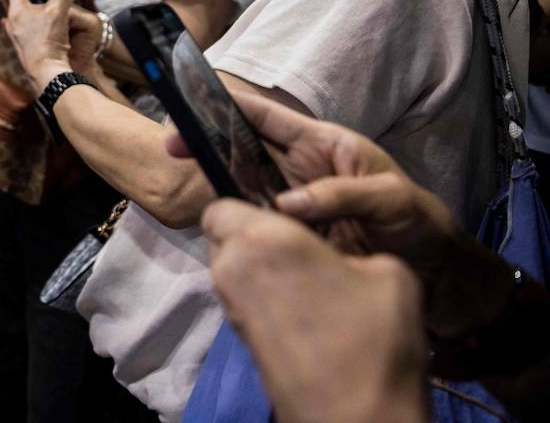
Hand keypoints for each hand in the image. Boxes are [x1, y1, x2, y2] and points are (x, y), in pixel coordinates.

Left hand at [2, 0, 84, 90]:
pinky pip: (16, 31)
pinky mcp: (22, 49)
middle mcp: (13, 23)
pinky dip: (17, 24)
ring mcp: (16, 37)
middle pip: (12, 1)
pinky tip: (14, 26)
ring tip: (12, 2)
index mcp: (18, 10)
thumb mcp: (60, 11)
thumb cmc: (49, 40)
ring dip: (15, 7)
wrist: (46, 72)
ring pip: (13, 17)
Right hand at [167, 89, 506, 337]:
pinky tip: (213, 221)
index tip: (192, 98)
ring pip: (242, 185)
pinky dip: (233, 221)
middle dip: (206, 140)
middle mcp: (299, 170)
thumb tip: (285, 205)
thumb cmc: (420, 224)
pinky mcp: (290, 236)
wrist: (437, 277)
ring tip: (183, 176)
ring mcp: (292, 204)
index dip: (229, 104)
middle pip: (243, 147)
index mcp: (322, 145)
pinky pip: (254, 223)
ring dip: (215, 181)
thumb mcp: (392, 199)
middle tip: (171, 143)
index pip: (267, 116)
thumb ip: (340, 194)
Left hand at [202, 199, 428, 422]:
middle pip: (225, 237)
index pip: (221, 205)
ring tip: (310, 283)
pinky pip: (245, 299)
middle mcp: (232, 268)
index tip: (285, 217)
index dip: (248, 206)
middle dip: (253, 236)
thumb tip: (328, 253)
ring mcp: (230, 306)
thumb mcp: (387, 268)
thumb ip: (345, 242)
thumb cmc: (374, 335)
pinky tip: (307, 312)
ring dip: (261, 268)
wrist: (358, 416)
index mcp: (260, 238)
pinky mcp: (239, 338)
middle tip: (300, 248)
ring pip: (234, 268)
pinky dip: (266, 297)